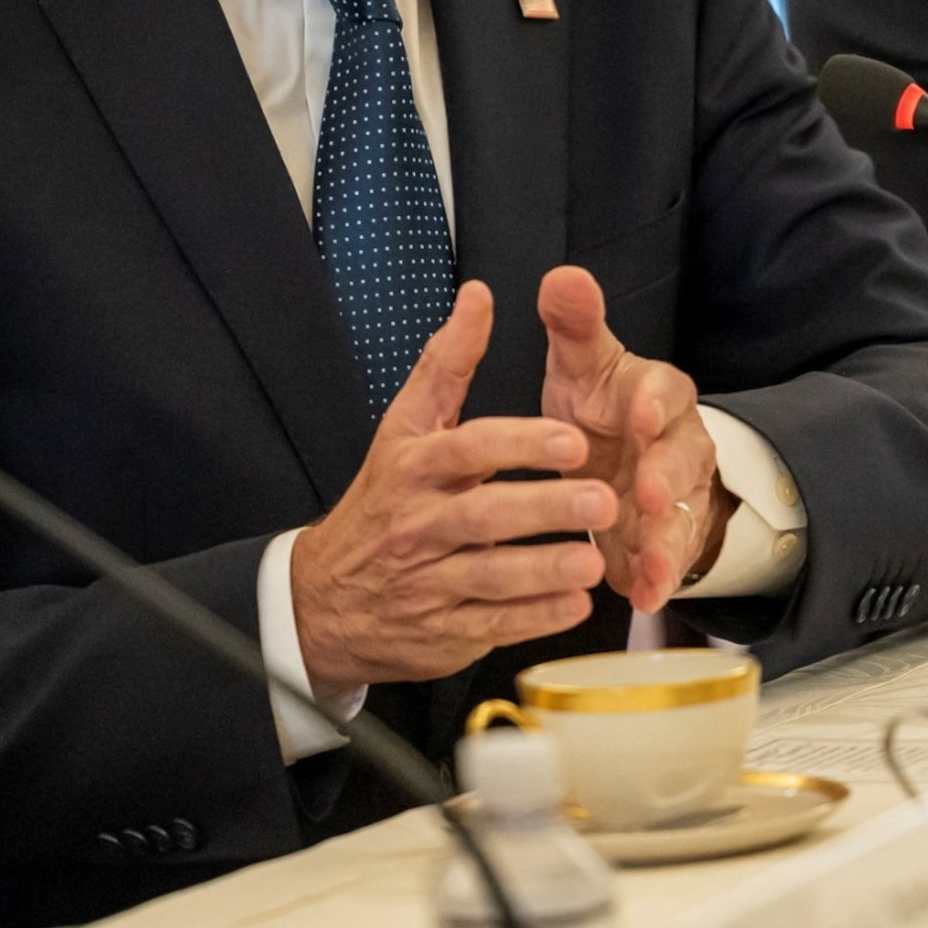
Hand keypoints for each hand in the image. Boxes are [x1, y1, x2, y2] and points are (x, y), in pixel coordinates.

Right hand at [290, 281, 614, 695]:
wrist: (323, 597)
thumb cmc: (382, 500)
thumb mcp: (404, 427)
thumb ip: (447, 363)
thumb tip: (479, 295)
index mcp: (412, 467)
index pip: (467, 449)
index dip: (520, 444)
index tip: (572, 439)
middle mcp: (417, 524)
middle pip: (484, 515)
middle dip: (546, 508)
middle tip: (604, 499)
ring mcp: (428, 582)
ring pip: (490, 576)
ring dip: (545, 569)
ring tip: (594, 558)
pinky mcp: (442, 631)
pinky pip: (492, 626)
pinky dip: (535, 619)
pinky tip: (575, 605)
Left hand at [536, 265, 734, 610]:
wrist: (627, 465)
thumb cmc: (601, 409)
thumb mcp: (583, 368)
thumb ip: (574, 326)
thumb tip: (562, 276)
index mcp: (654, 395)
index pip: (666, 390)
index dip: (654, 404)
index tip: (638, 414)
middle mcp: (678, 443)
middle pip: (685, 455)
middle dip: (668, 474)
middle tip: (648, 492)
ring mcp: (680, 496)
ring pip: (684, 514)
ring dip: (669, 537)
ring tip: (652, 561)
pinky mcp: (671, 541)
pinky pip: (672, 561)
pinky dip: (660, 579)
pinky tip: (644, 596)